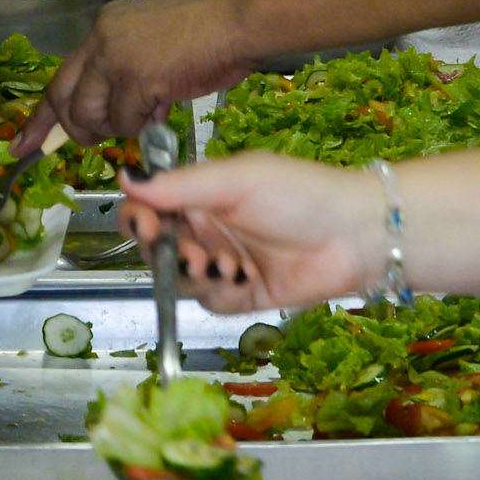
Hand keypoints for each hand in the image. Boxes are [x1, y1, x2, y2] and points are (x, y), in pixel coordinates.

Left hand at [21, 0, 257, 145]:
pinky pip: (126, 123)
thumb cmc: (209, 34)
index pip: (59, 77)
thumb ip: (126, 74)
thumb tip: (116, 113)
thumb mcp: (152, 48)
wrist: (238, 20)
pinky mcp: (136, 78)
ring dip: (114, 128)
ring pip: (91, 116)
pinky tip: (164, 107)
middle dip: (71, 130)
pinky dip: (143, 125)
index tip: (24, 142)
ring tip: (144, 114)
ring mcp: (116, 58)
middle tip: (86, 144)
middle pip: (64, 100)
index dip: (40, 116)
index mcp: (103, 28)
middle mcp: (101, 39)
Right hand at [117, 149, 385, 313]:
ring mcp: (222, 264)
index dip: (139, 219)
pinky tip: (246, 278)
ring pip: (179, 280)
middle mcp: (206, 229)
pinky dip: (221, 292)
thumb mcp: (237, 180)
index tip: (148, 227)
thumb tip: (124, 177)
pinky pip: (209, 302)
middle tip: (197, 253)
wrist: (354, 236)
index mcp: (201, 194)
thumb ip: (180, 184)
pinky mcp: (241, 295)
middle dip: (170, 253)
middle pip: (159, 249)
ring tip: (230, 264)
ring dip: (196, 274)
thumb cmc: (299, 194)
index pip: (149, 208)